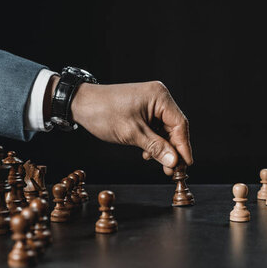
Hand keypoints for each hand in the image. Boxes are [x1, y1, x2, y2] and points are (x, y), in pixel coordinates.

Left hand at [70, 81, 192, 174]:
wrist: (81, 104)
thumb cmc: (103, 113)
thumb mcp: (131, 133)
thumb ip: (155, 147)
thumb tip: (174, 161)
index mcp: (159, 97)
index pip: (179, 124)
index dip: (183, 146)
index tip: (185, 165)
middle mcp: (158, 97)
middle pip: (174, 128)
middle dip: (173, 150)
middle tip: (173, 171)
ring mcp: (151, 103)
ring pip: (165, 130)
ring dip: (164, 148)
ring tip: (162, 166)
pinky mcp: (144, 110)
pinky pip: (156, 128)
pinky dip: (154, 143)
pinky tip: (148, 155)